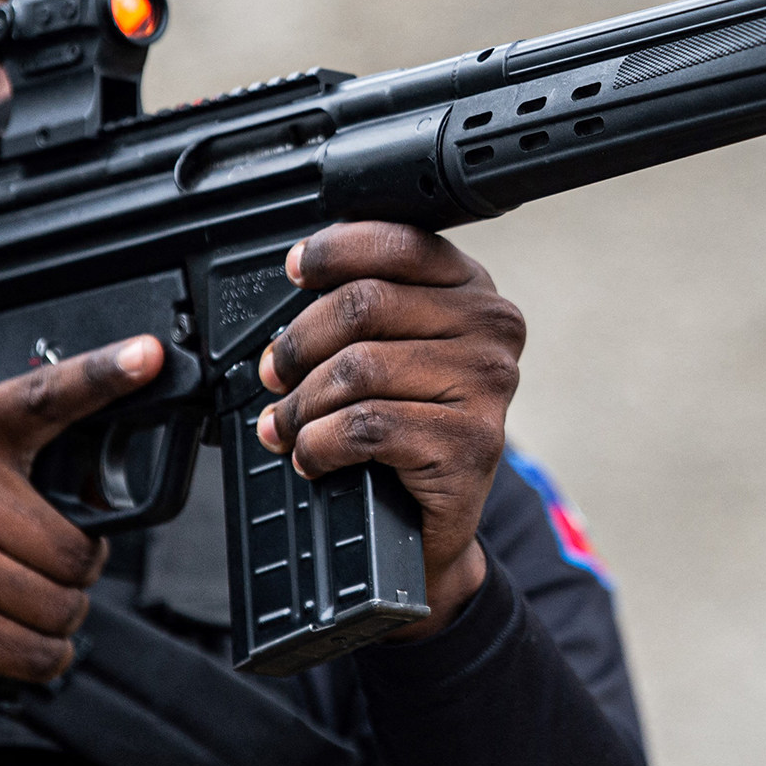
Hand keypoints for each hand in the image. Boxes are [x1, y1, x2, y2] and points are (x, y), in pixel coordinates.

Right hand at [0, 336, 162, 722]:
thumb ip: (11, 469)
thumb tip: (107, 490)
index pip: (42, 396)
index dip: (102, 375)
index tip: (146, 356)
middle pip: (77, 546)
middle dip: (69, 576)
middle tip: (24, 575)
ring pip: (63, 604)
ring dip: (51, 623)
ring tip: (2, 607)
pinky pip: (37, 651)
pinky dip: (37, 658)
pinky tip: (0, 641)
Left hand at [258, 223, 524, 638]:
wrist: (428, 522)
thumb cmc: (405, 426)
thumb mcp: (392, 349)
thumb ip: (365, 308)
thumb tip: (297, 284)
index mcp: (472, 289)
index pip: (399, 243)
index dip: (333, 253)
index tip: (293, 271)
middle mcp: (492, 328)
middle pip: (366, 304)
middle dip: (299, 342)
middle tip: (272, 372)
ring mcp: (488, 386)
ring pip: (359, 368)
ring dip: (300, 404)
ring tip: (284, 425)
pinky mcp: (471, 444)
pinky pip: (367, 427)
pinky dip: (320, 444)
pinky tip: (312, 456)